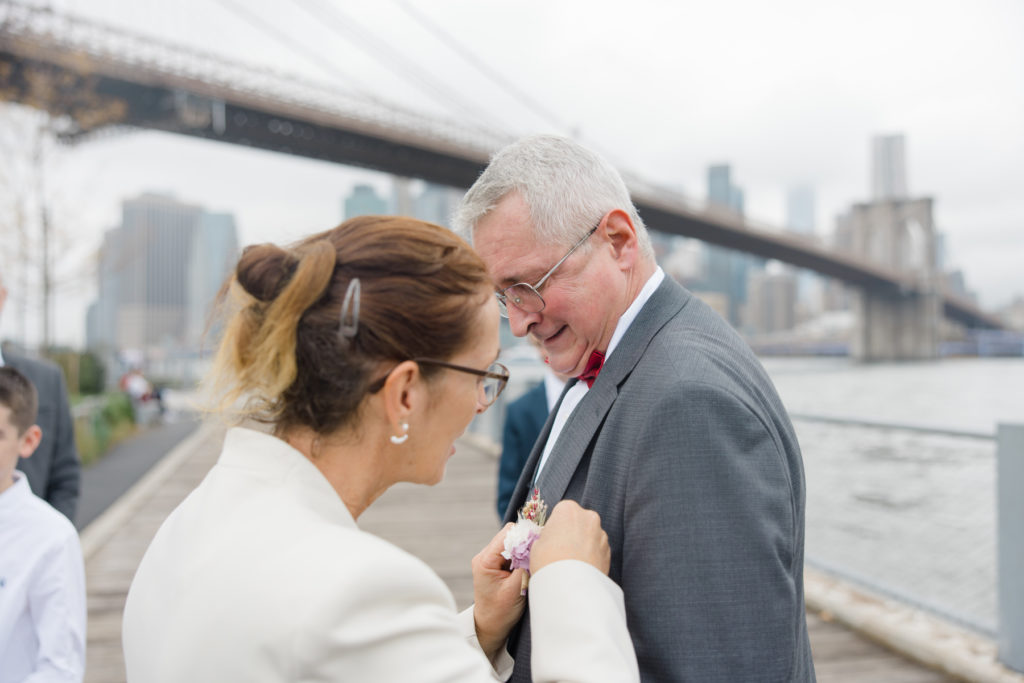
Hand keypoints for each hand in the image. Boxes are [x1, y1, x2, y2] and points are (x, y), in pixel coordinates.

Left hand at [471, 523, 526, 660]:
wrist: (490, 627)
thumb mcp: (516, 589)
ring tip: (533, 561)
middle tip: (539, 553)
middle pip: (510, 534)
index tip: (541, 543)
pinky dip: (523, 555)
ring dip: (525, 548)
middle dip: (526, 541)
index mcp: (486, 560)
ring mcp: (490, 558)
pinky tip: (528, 565)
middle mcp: (485, 555)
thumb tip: (536, 546)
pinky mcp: (497, 563)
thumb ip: (525, 565)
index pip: (508, 534)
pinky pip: (513, 550)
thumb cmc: (501, 612)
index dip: (526, 535)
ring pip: (513, 541)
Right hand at [530, 500, 609, 575]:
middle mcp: (588, 517)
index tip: (551, 538)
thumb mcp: (537, 545)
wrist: (570, 586)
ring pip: (590, 536)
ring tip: (571, 562)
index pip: (561, 512)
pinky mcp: (609, 551)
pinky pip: (597, 550)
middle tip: (560, 550)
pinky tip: (580, 568)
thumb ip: (546, 537)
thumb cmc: (549, 561)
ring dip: (583, 544)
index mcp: (568, 509)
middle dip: (572, 532)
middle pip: (578, 522)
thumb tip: (550, 541)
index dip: (555, 526)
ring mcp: (601, 534)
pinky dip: (591, 556)